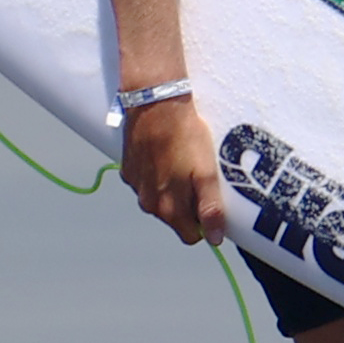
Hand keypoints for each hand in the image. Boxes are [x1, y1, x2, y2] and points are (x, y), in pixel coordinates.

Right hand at [123, 93, 228, 244]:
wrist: (155, 103)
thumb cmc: (185, 136)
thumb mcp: (206, 173)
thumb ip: (210, 209)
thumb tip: (215, 239)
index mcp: (168, 208)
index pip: (190, 236)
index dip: (204, 222)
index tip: (210, 201)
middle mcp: (148, 203)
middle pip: (175, 218)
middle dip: (188, 204)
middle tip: (198, 175)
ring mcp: (135, 186)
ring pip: (160, 199)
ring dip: (172, 188)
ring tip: (182, 160)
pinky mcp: (128, 169)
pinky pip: (146, 182)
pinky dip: (157, 173)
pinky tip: (165, 154)